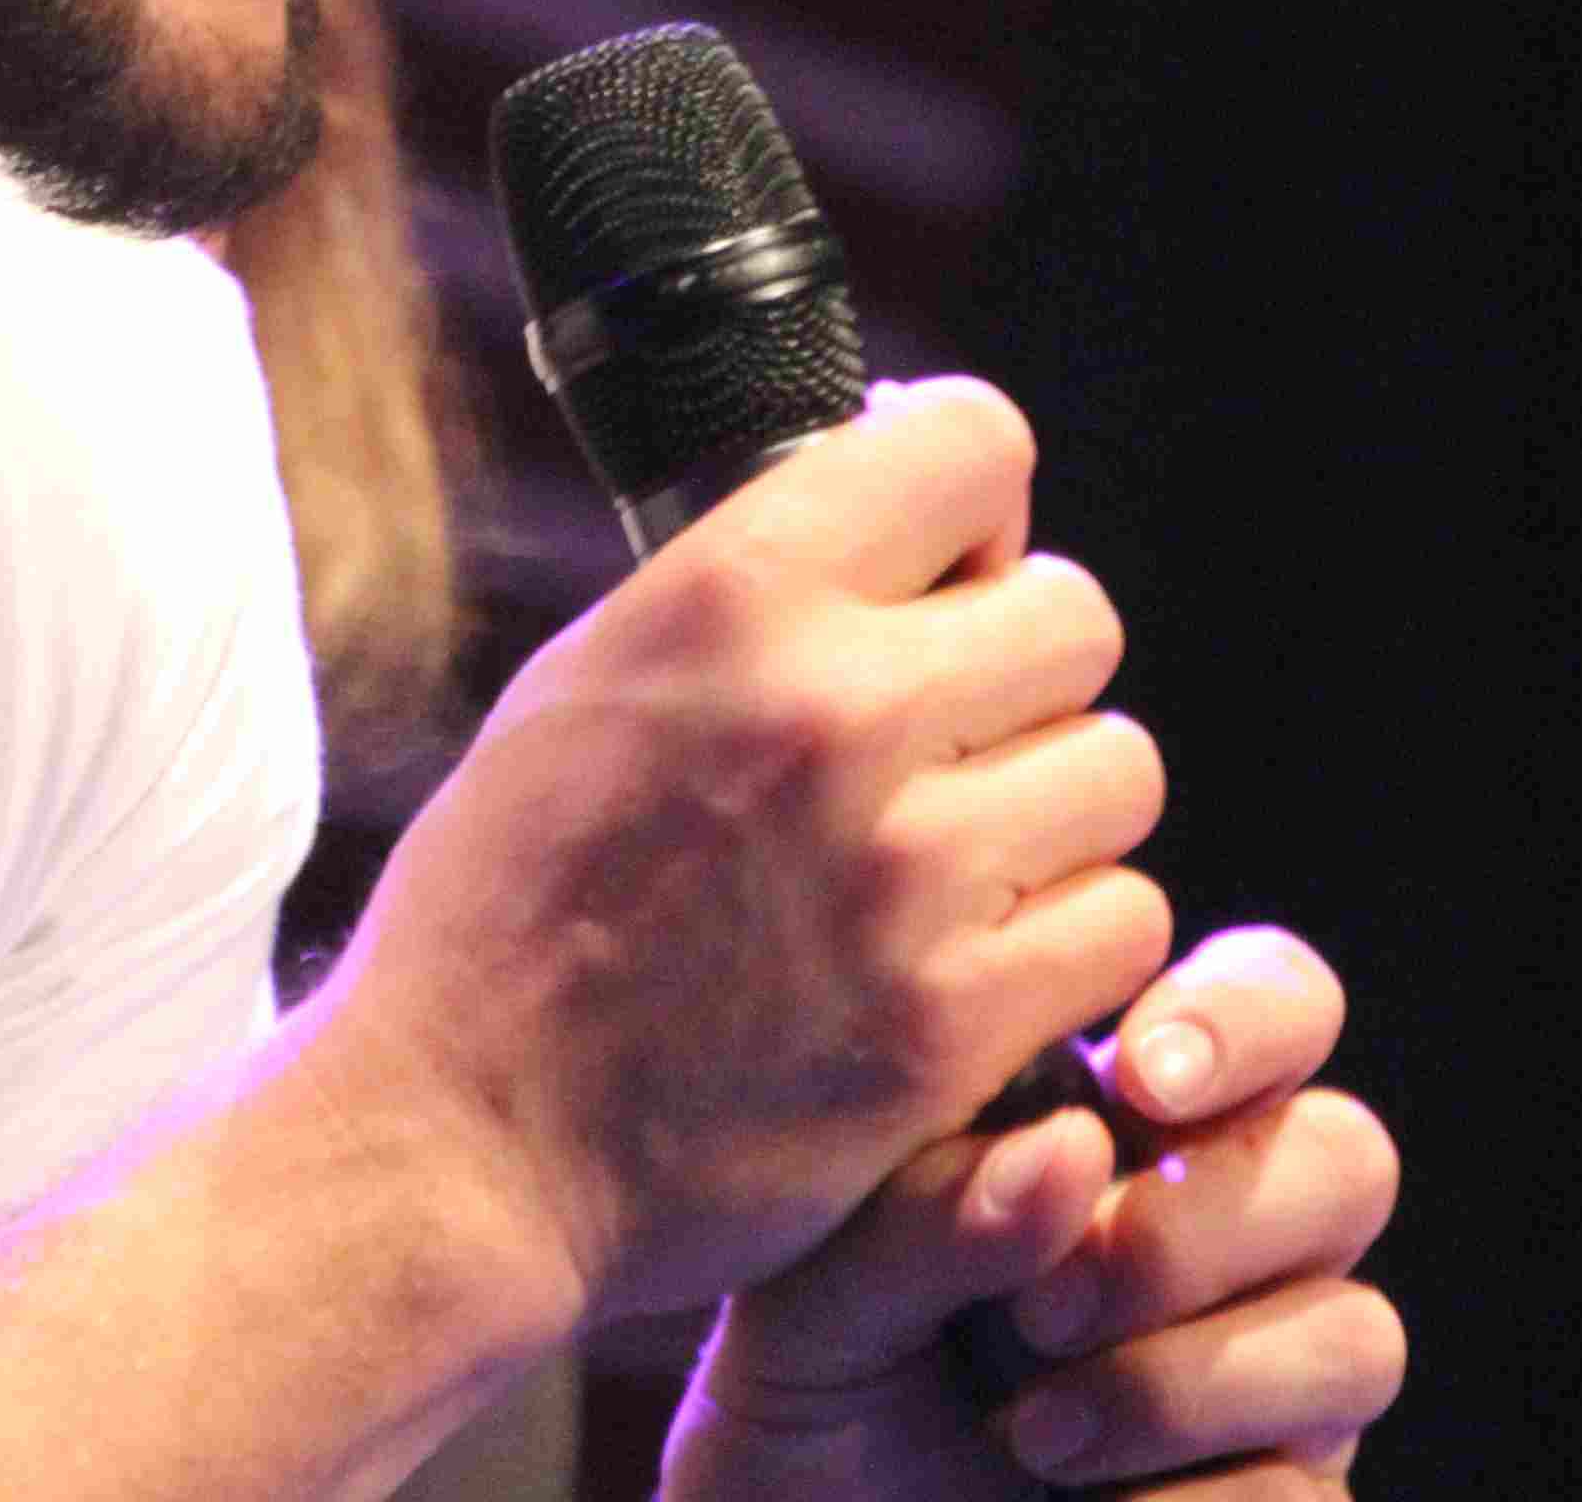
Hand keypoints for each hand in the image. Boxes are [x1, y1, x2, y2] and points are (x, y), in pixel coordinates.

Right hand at [307, 379, 1175, 1327]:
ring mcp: (904, 872)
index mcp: (732, 595)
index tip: (942, 572)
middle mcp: (833, 709)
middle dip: (1023, 672)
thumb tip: (906, 532)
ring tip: (962, 859)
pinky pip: (1121, 923)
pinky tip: (977, 960)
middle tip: (953, 739)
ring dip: (1055, 813)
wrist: (460, 1137)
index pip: (976, 445)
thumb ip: (751, 595)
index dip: (973, 508)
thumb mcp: (589, 677)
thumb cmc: (506, 898)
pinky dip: (1065, 944)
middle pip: (1078, 617)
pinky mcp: (949, 1022)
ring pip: (1118, 771)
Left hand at [665, 925, 1404, 1498]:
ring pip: (1358, 1336)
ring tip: (1033, 1431)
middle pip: (1352, 1159)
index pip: (1275, 1003)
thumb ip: (924, 1214)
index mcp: (1131, 1126)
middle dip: (1201, 1226)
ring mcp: (1275, 1382)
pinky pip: (1303, 1493)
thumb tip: (1077, 1147)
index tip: (1139, 1075)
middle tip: (1044, 1307)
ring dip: (1189, 1382)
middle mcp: (1232, 1237)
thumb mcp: (815, 1303)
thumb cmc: (809, 1411)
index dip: (1245, 1018)